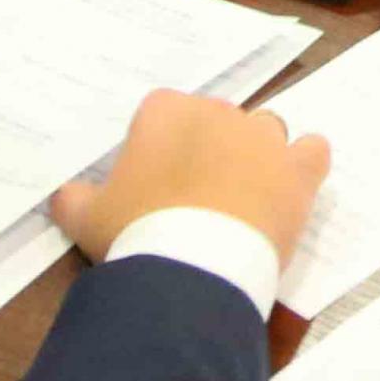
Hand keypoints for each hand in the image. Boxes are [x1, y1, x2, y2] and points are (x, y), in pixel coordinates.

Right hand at [48, 90, 328, 270]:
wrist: (190, 268)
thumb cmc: (134, 233)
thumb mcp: (84, 218)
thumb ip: (73, 198)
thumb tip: (66, 196)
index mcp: (165, 111)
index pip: (163, 113)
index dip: (159, 147)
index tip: (155, 183)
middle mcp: (218, 113)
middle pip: (216, 121)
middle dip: (209, 150)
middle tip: (196, 196)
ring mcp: (263, 139)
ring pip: (265, 131)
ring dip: (256, 154)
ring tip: (242, 195)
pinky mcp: (297, 171)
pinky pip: (312, 151)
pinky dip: (304, 163)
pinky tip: (292, 183)